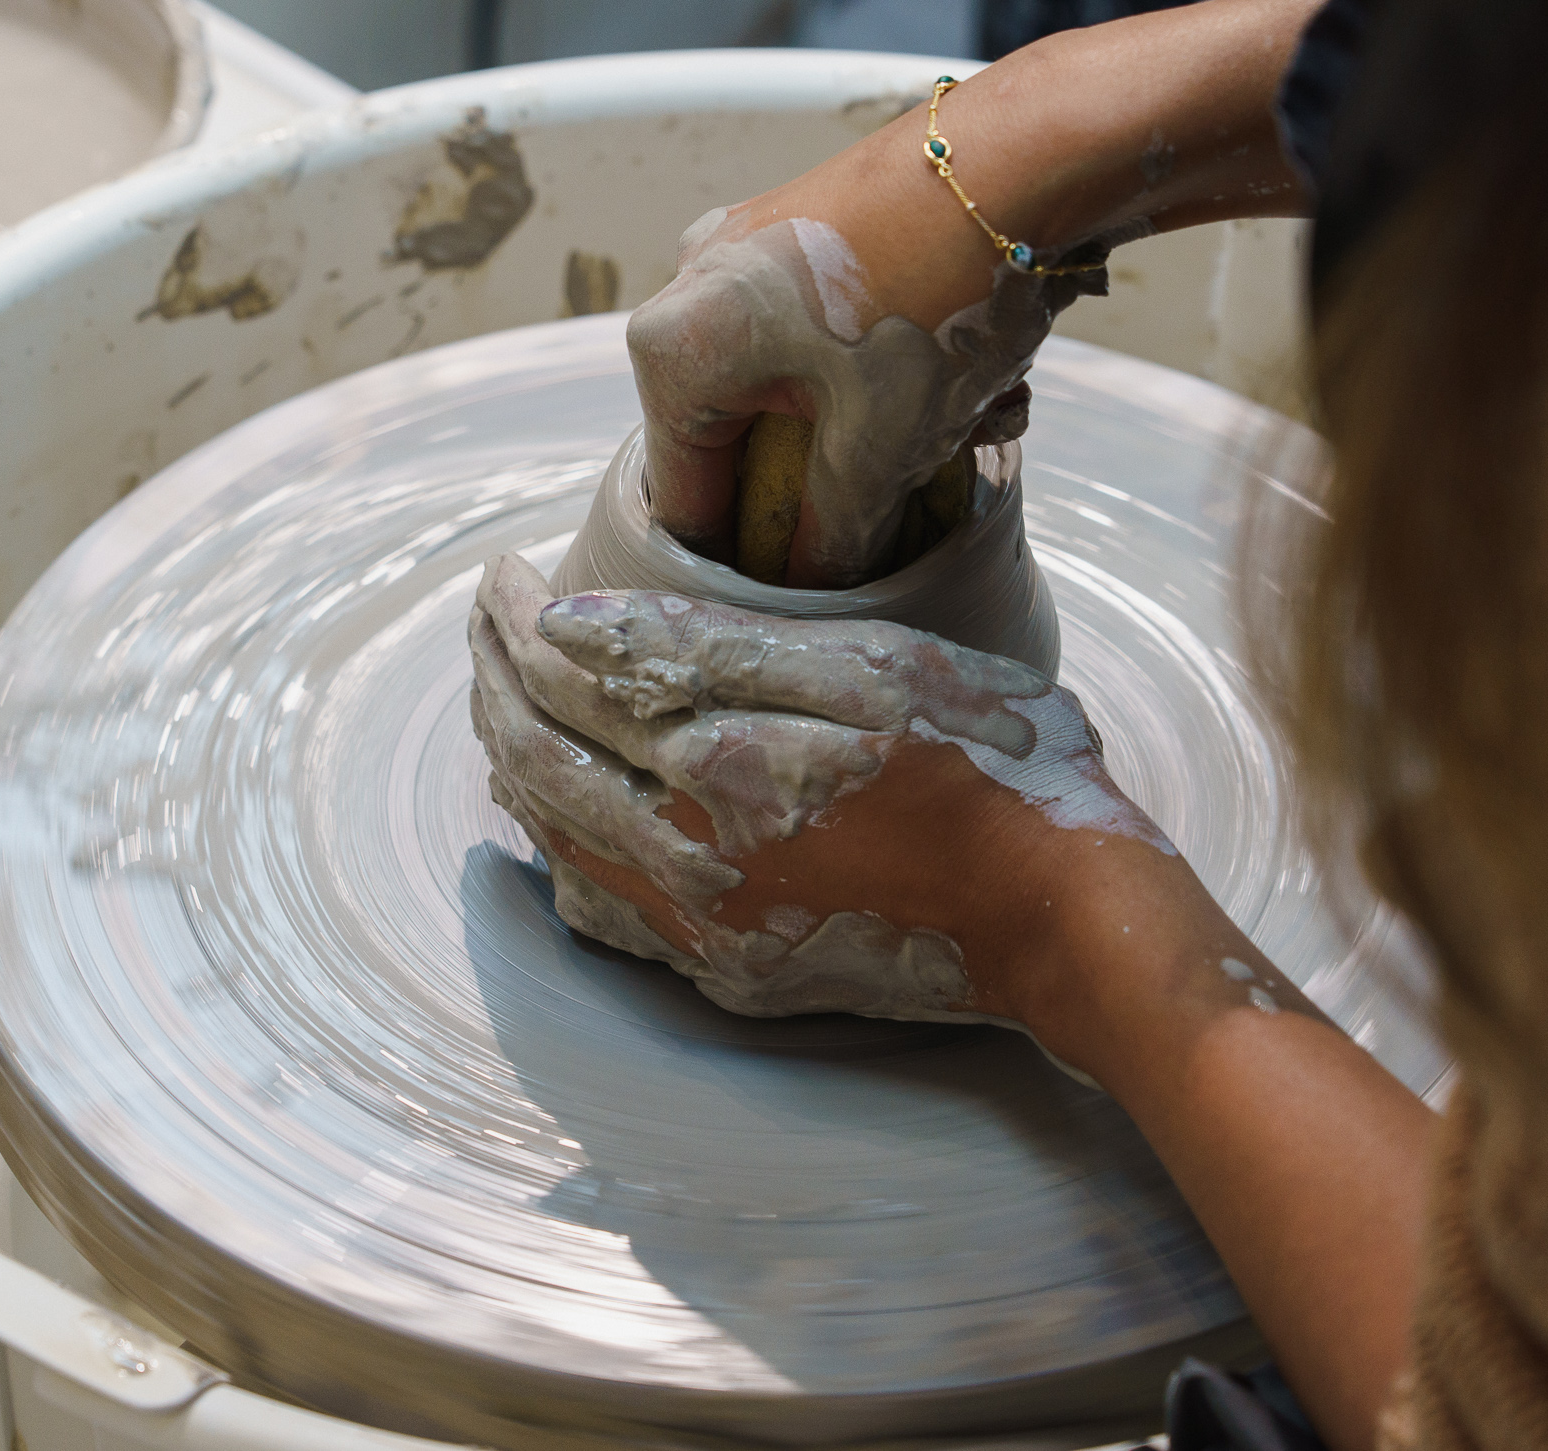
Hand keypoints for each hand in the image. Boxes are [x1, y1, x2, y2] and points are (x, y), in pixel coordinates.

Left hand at [466, 553, 1187, 1046]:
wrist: (1065, 920)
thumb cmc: (989, 767)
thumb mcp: (865, 667)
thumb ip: (710, 647)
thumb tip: (565, 622)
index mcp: (710, 768)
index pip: (562, 682)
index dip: (515, 620)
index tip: (499, 573)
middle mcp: (682, 862)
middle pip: (535, 760)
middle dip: (495, 679)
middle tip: (482, 620)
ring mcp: (702, 932)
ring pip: (555, 838)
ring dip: (514, 756)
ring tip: (504, 693)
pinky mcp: (731, 974)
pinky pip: (602, 911)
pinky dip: (559, 846)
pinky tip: (560, 815)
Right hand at [623, 0, 1338, 588]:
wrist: (1025, 157)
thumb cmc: (930, 305)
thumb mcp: (879, 451)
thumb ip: (831, 533)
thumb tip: (815, 580)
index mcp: (674, 351)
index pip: (688, 496)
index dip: (751, 555)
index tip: (815, 583)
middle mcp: (693, 288)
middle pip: (746, 435)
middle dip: (840, 476)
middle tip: (920, 486)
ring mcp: (752, 248)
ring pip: (805, 382)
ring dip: (887, 422)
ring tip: (977, 416)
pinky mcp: (810, 224)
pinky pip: (836, 327)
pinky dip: (897, 364)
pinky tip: (982, 373)